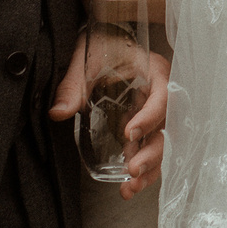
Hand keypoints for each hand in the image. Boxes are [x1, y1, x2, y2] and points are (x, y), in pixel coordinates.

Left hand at [48, 43, 172, 198]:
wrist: (108, 38)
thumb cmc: (102, 45)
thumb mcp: (86, 61)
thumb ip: (73, 86)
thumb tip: (59, 113)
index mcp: (155, 72)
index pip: (162, 97)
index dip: (149, 118)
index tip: (129, 134)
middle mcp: (161, 94)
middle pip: (167, 128)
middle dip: (152, 153)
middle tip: (131, 170)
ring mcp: (155, 113)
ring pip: (161, 144)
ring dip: (150, 168)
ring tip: (129, 188)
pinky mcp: (145, 126)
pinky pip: (150, 149)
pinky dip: (143, 169)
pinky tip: (127, 186)